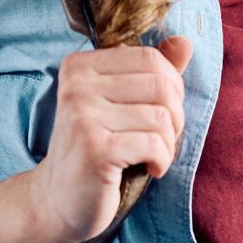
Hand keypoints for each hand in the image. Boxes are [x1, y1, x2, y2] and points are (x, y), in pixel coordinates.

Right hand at [28, 35, 192, 242]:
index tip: (161, 113)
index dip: (171, 86)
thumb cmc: (97, 148)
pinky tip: (151, 169)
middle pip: (160, 86)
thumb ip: (152, 72)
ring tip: (153, 155)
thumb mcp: (122, 104)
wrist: (58, 201)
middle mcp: (77, 86)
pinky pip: (155, 143)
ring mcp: (82, 117)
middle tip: (160, 138)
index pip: (150, 58)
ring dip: (169, 142)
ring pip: (161, 116)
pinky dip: (163, 159)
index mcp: (80, 66)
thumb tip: (185, 42)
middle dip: (174, 116)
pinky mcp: (94, 149)